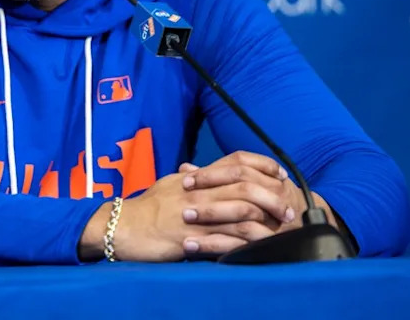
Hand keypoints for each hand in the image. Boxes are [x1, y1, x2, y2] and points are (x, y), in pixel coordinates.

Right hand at [77, 160, 294, 261]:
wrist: (121, 226)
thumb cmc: (144, 208)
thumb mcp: (168, 186)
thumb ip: (188, 180)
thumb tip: (197, 172)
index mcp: (195, 178)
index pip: (234, 162)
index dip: (261, 165)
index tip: (279, 173)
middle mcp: (198, 192)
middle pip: (244, 186)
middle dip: (272, 196)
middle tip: (288, 207)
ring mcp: (195, 214)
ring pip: (240, 212)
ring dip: (266, 221)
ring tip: (282, 228)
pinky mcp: (191, 238)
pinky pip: (226, 240)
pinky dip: (247, 242)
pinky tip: (261, 246)